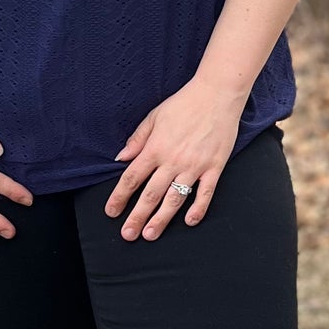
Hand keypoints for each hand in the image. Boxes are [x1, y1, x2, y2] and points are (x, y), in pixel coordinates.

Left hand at [105, 78, 245, 238]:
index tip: (111, 212)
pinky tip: (189, 221)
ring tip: (150, 234)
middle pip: (151, 194)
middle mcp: (173, 160)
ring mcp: (195, 165)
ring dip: (162, 219)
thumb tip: (121, 158)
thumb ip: (137, 139)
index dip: (119, 197)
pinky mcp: (214, 167)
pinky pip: (206, 193)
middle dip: (137, 216)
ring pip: (175, 198)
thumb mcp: (154, 116)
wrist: (217, 94)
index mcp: (156, 148)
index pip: (132, 178)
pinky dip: (198, 208)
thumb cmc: (184, 104)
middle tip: (128, 235)